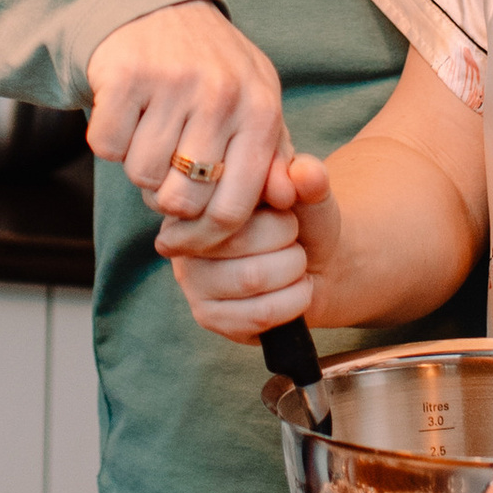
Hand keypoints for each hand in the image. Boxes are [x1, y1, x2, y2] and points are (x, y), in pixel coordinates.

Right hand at [84, 0, 290, 233]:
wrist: (154, 6)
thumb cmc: (211, 69)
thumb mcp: (255, 103)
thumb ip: (273, 156)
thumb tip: (286, 202)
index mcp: (260, 110)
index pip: (234, 208)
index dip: (205, 237)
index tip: (185, 238)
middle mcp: (221, 95)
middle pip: (181, 200)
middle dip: (166, 198)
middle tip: (167, 169)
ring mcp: (172, 82)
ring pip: (141, 176)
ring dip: (138, 165)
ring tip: (151, 131)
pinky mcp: (124, 74)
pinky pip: (106, 147)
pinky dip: (109, 140)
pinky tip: (126, 113)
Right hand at [160, 154, 339, 342]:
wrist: (311, 260)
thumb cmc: (298, 216)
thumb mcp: (306, 187)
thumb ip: (308, 175)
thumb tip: (305, 175)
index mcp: (197, 194)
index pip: (232, 202)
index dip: (275, 211)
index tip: (288, 209)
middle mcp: (181, 236)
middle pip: (240, 242)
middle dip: (287, 240)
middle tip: (293, 239)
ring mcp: (190, 280)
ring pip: (252, 278)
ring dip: (293, 271)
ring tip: (296, 263)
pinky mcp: (207, 316)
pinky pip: (259, 313)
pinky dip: (294, 301)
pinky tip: (296, 289)